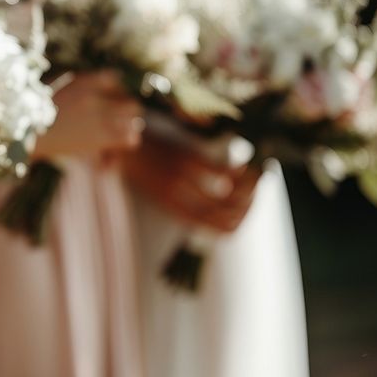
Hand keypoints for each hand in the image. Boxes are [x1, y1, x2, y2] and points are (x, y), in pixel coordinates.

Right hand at [35, 70, 143, 159]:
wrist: (25, 134)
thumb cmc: (33, 111)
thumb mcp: (55, 87)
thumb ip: (78, 86)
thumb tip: (96, 87)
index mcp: (84, 82)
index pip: (115, 78)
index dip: (116, 90)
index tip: (111, 98)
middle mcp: (96, 97)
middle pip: (129, 100)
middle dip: (126, 109)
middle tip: (117, 119)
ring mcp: (100, 117)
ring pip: (133, 118)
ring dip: (128, 126)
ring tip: (118, 134)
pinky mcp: (100, 138)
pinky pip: (128, 138)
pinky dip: (125, 143)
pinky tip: (113, 150)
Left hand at [121, 134, 260, 232]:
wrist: (120, 146)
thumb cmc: (140, 169)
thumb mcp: (158, 195)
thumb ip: (182, 204)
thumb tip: (207, 212)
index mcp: (174, 211)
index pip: (216, 230)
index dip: (236, 226)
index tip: (244, 214)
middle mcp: (182, 200)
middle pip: (227, 216)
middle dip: (249, 208)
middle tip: (256, 194)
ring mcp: (185, 180)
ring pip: (230, 197)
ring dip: (250, 191)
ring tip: (255, 181)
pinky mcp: (187, 160)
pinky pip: (222, 172)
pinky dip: (239, 172)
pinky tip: (242, 165)